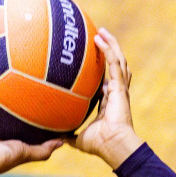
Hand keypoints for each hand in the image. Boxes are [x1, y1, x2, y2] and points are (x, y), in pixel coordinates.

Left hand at [70, 30, 143, 168]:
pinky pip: (114, 63)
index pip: (107, 81)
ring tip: (101, 31)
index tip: (93, 60)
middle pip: (115, 66)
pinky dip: (108, 49)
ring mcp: (119, 88)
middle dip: (108, 50)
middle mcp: (115, 92)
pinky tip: (100, 37)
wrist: (112, 145)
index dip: (103, 70)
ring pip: (118, 60)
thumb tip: (56, 139)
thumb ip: (69, 136)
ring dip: (111, 44)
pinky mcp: (119, 86)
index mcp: (108, 102)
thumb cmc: (99, 145)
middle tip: (99, 37)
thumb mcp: (79, 139)